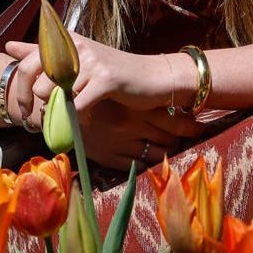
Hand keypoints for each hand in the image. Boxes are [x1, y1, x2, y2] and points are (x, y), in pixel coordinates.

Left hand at [8, 34, 193, 113]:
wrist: (154, 76)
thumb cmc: (111, 72)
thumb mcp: (75, 59)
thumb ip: (42, 52)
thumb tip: (9, 46)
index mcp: (65, 41)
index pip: (26, 63)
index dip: (19, 91)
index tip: (23, 109)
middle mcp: (75, 47)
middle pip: (35, 84)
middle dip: (37, 108)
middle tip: (44, 121)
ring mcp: (90, 61)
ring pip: (55, 96)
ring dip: (61, 112)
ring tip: (73, 113)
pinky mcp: (105, 79)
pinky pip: (78, 106)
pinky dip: (79, 117)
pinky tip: (88, 116)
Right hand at [75, 99, 205, 169]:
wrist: (51, 110)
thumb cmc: (81, 94)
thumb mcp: (106, 88)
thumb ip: (131, 94)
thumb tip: (163, 98)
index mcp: (132, 107)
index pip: (173, 120)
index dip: (190, 125)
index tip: (201, 125)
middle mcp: (130, 127)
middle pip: (168, 137)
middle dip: (183, 137)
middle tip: (195, 134)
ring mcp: (120, 144)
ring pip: (156, 153)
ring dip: (168, 151)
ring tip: (176, 146)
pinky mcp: (110, 158)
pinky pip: (137, 165)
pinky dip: (150, 163)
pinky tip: (155, 159)